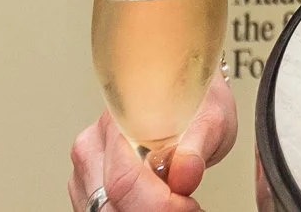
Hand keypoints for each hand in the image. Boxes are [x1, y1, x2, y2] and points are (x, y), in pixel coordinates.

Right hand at [68, 74, 237, 210]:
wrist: (192, 98)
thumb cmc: (199, 104)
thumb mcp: (212, 119)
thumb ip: (198, 146)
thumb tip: (185, 172)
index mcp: (118, 121)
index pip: (123, 179)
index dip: (158, 203)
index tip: (186, 204)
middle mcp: (94, 144)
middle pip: (109, 201)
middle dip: (150, 211)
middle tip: (186, 204)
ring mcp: (88, 167)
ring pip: (104, 210)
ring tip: (176, 201)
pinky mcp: (89, 185)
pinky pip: (104, 211)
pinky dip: (132, 211)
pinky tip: (157, 203)